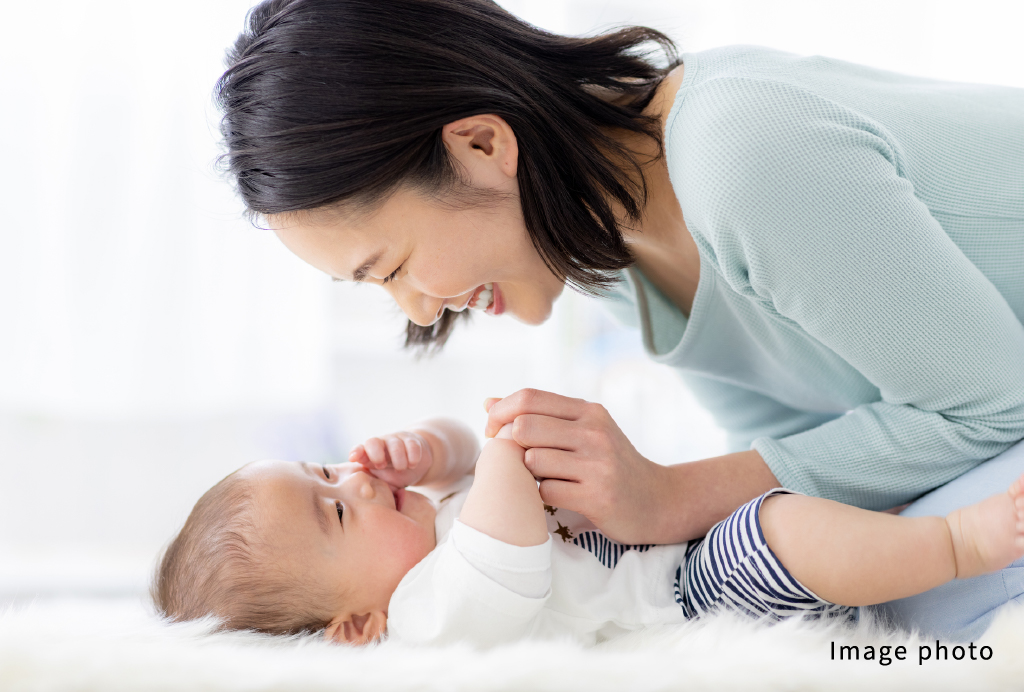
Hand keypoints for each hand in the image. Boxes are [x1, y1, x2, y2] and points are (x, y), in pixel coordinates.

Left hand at [349, 429, 433, 487]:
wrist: (415, 464)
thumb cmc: (394, 475)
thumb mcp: (383, 483)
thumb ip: (375, 488)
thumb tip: (368, 503)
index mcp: (369, 456)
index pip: (359, 450)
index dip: (356, 452)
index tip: (353, 458)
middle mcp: (381, 445)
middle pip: (373, 442)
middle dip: (376, 454)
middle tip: (382, 466)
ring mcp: (396, 441)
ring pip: (395, 445)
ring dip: (398, 459)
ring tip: (401, 469)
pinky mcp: (412, 440)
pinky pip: (412, 445)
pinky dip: (413, 457)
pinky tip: (412, 464)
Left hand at [484, 388, 670, 542]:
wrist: (658, 501)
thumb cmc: (610, 464)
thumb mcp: (584, 431)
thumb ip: (540, 415)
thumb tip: (488, 401)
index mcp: (589, 412)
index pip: (530, 398)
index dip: (500, 412)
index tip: (491, 430)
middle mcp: (595, 433)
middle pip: (524, 427)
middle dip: (510, 444)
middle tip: (515, 459)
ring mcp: (597, 465)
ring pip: (532, 461)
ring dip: (527, 473)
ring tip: (542, 477)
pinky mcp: (597, 497)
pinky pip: (546, 491)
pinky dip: (542, 495)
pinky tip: (556, 495)